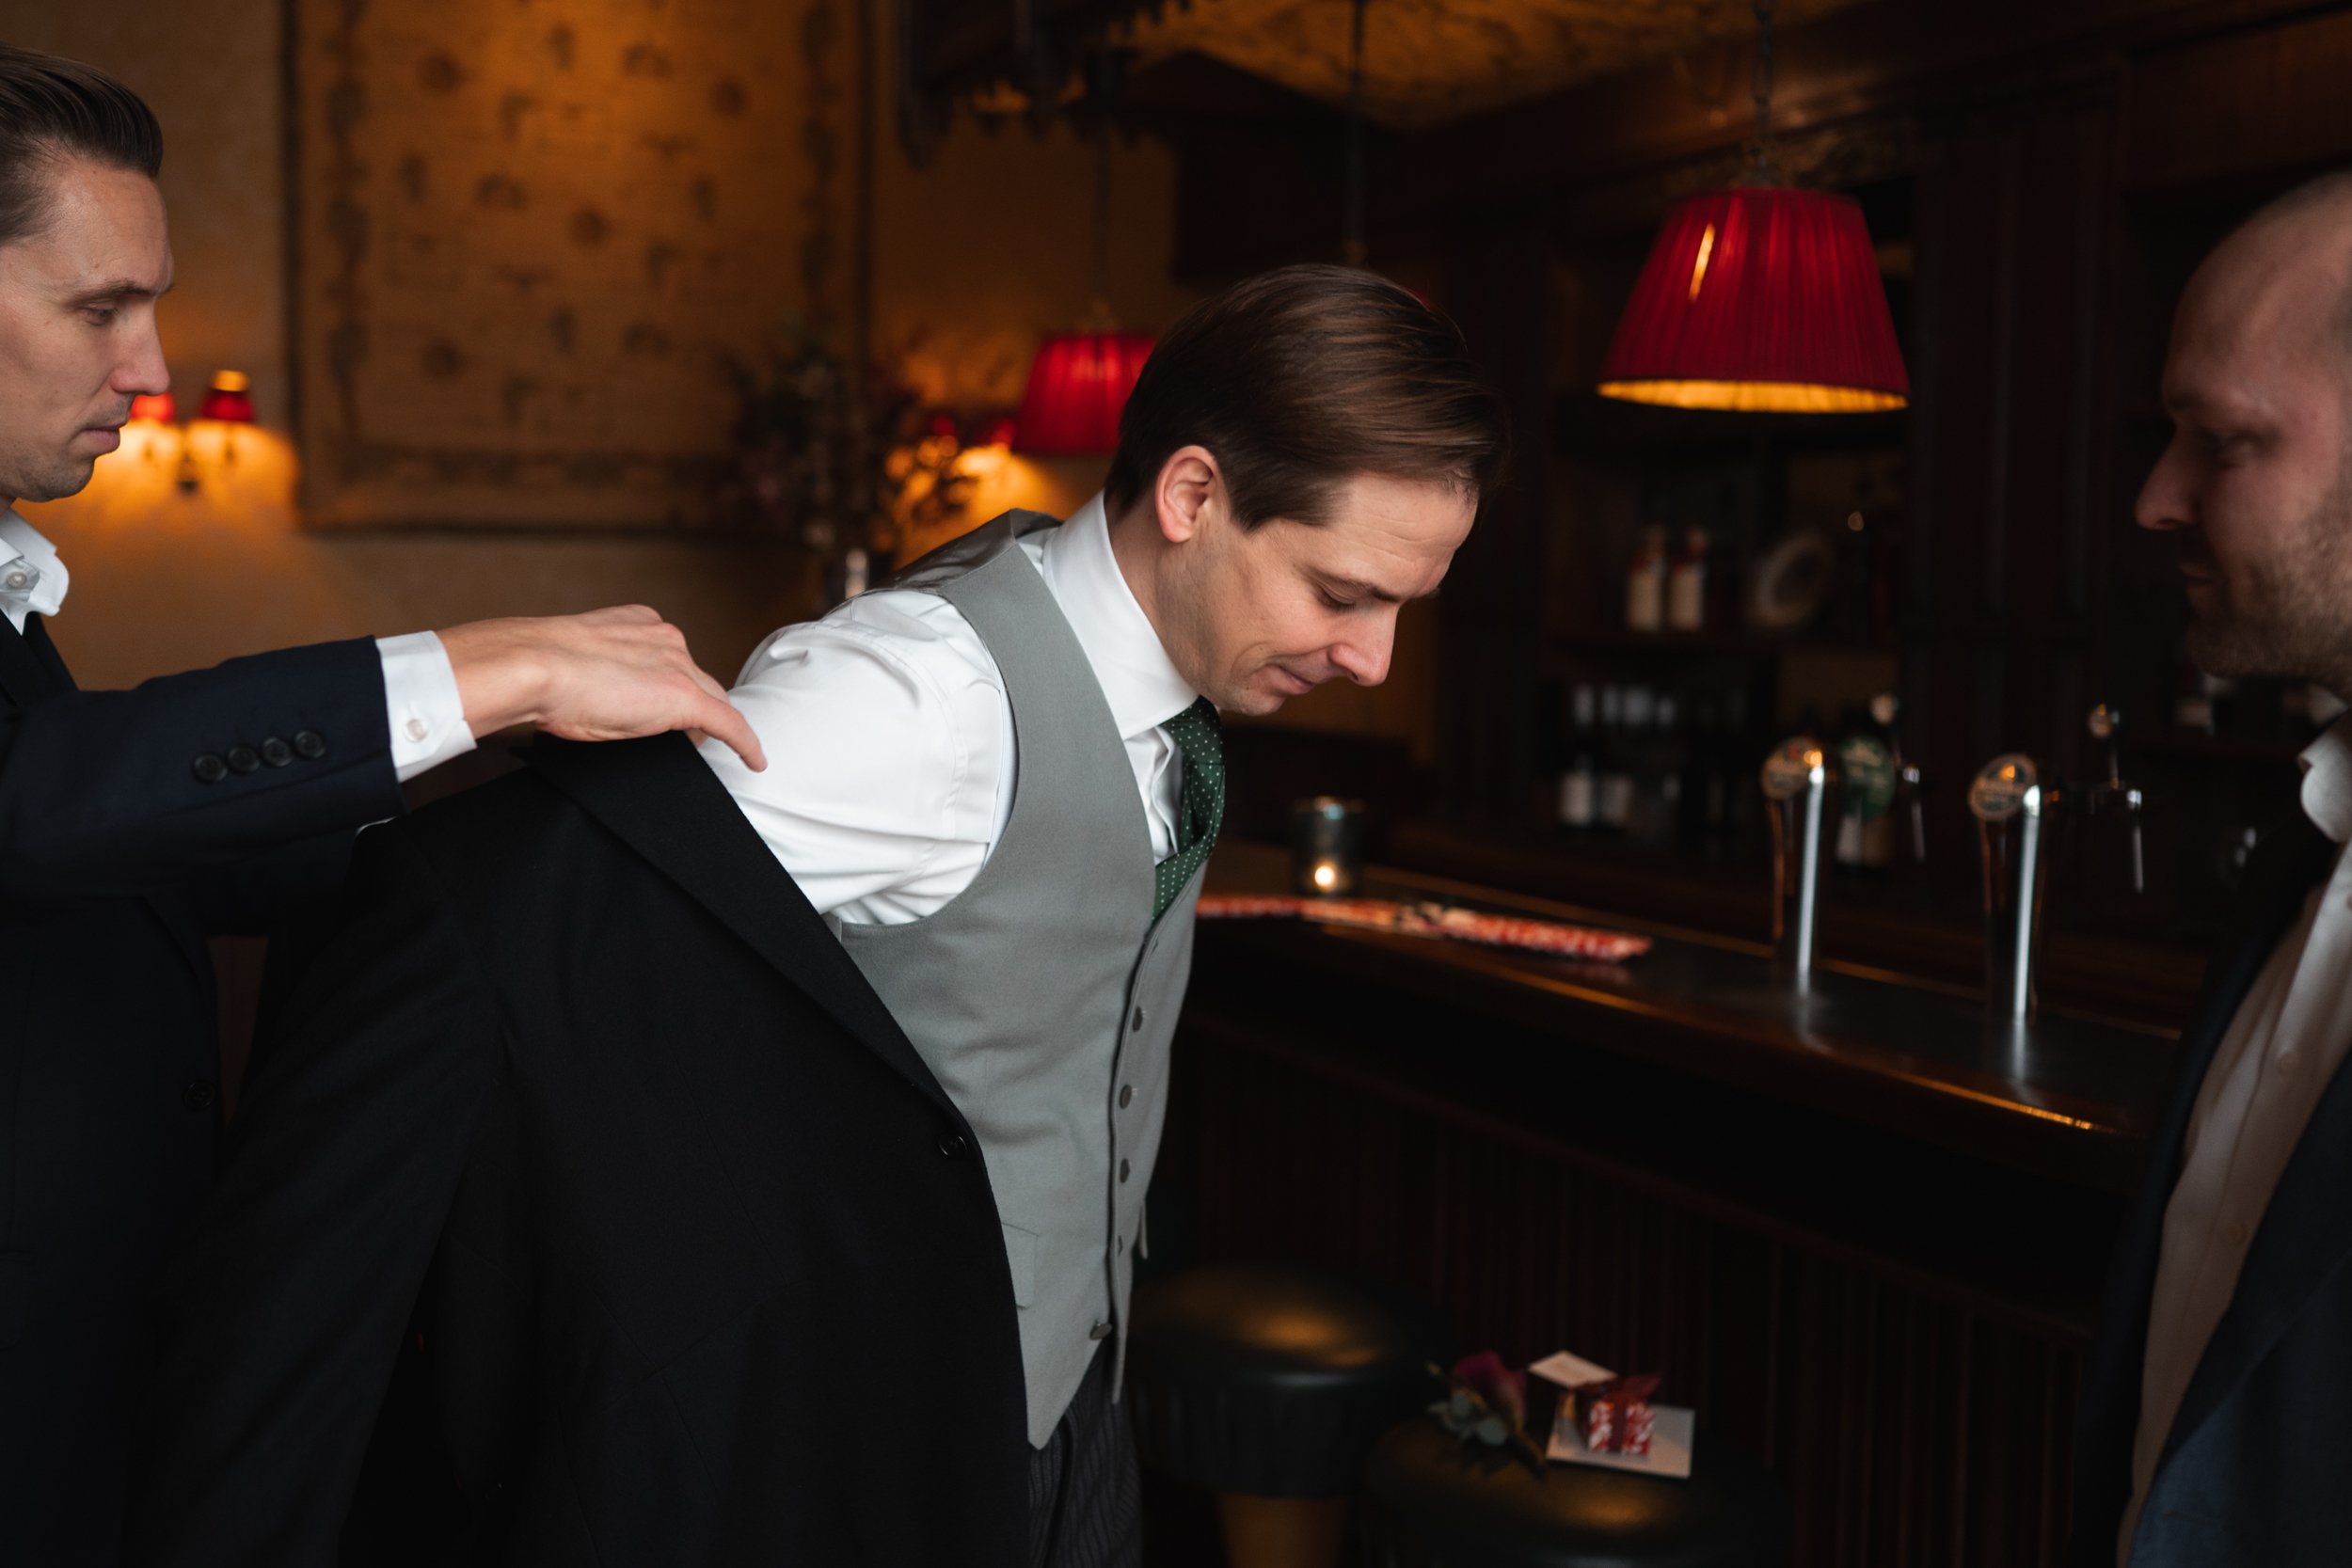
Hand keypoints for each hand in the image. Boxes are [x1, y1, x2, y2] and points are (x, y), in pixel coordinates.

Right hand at [437, 606, 767, 770]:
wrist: (532, 666)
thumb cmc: (536, 669)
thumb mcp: (575, 663)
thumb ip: (600, 671)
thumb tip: (598, 696)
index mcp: (639, 624)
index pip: (671, 658)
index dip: (672, 684)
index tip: (662, 702)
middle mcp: (666, 638)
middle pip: (698, 679)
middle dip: (697, 705)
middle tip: (688, 735)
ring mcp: (678, 666)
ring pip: (712, 700)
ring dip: (710, 725)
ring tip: (707, 749)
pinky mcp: (685, 698)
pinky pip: (730, 724)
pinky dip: (746, 743)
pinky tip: (754, 762)